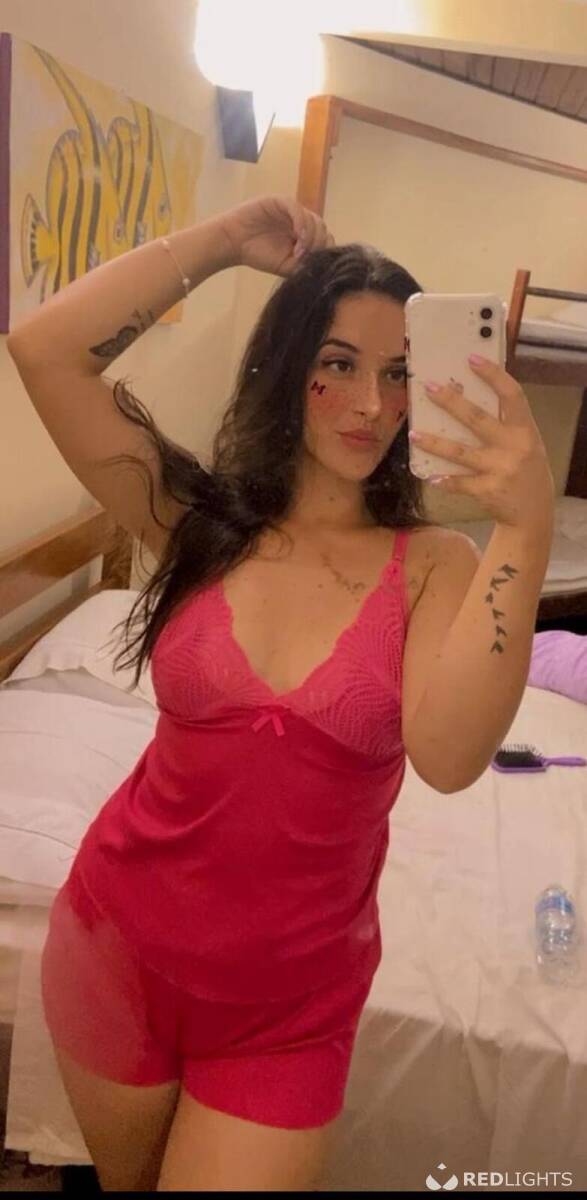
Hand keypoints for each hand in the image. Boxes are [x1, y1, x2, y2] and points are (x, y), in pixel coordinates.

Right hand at [217, 195, 333, 276]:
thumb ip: (305, 264)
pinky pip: (297, 209)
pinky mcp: (281, 201)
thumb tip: (323, 263)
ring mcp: (292, 211)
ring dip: (309, 236)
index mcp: (303, 236)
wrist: (234, 244)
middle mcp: (300, 221)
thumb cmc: (258, 254)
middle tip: (303, 256)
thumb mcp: (286, 266)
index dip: (323, 249)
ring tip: (297, 251)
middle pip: (322, 228)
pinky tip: (297, 236)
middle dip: (317, 244)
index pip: (324, 239)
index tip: (313, 262)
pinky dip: (301, 223)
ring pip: (313, 219)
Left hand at [409, 357, 554, 534]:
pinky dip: (444, 479)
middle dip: (451, 402)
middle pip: (477, 419)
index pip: (512, 395)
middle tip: (429, 388)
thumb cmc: (525, 470)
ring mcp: (500, 470)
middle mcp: (514, 447)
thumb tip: (466, 397)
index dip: (493, 375)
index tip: (471, 358)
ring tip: (413, 434)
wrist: (532, 513)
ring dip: (434, 443)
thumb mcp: (525, 443)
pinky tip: (429, 475)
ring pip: (460, 452)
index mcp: (525, 430)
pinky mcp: (487, 491)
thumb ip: (504, 424)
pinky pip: (459, 482)